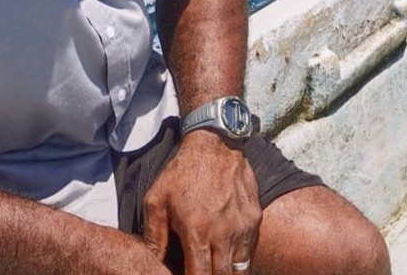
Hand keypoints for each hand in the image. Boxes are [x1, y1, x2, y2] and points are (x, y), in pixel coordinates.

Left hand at [142, 131, 261, 274]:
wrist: (215, 143)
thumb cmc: (182, 172)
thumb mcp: (156, 201)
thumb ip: (153, 237)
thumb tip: (152, 263)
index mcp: (197, 232)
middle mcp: (224, 233)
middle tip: (202, 274)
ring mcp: (243, 226)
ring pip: (240, 268)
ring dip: (227, 273)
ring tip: (215, 270)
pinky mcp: (255, 217)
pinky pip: (249, 248)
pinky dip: (239, 257)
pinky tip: (227, 255)